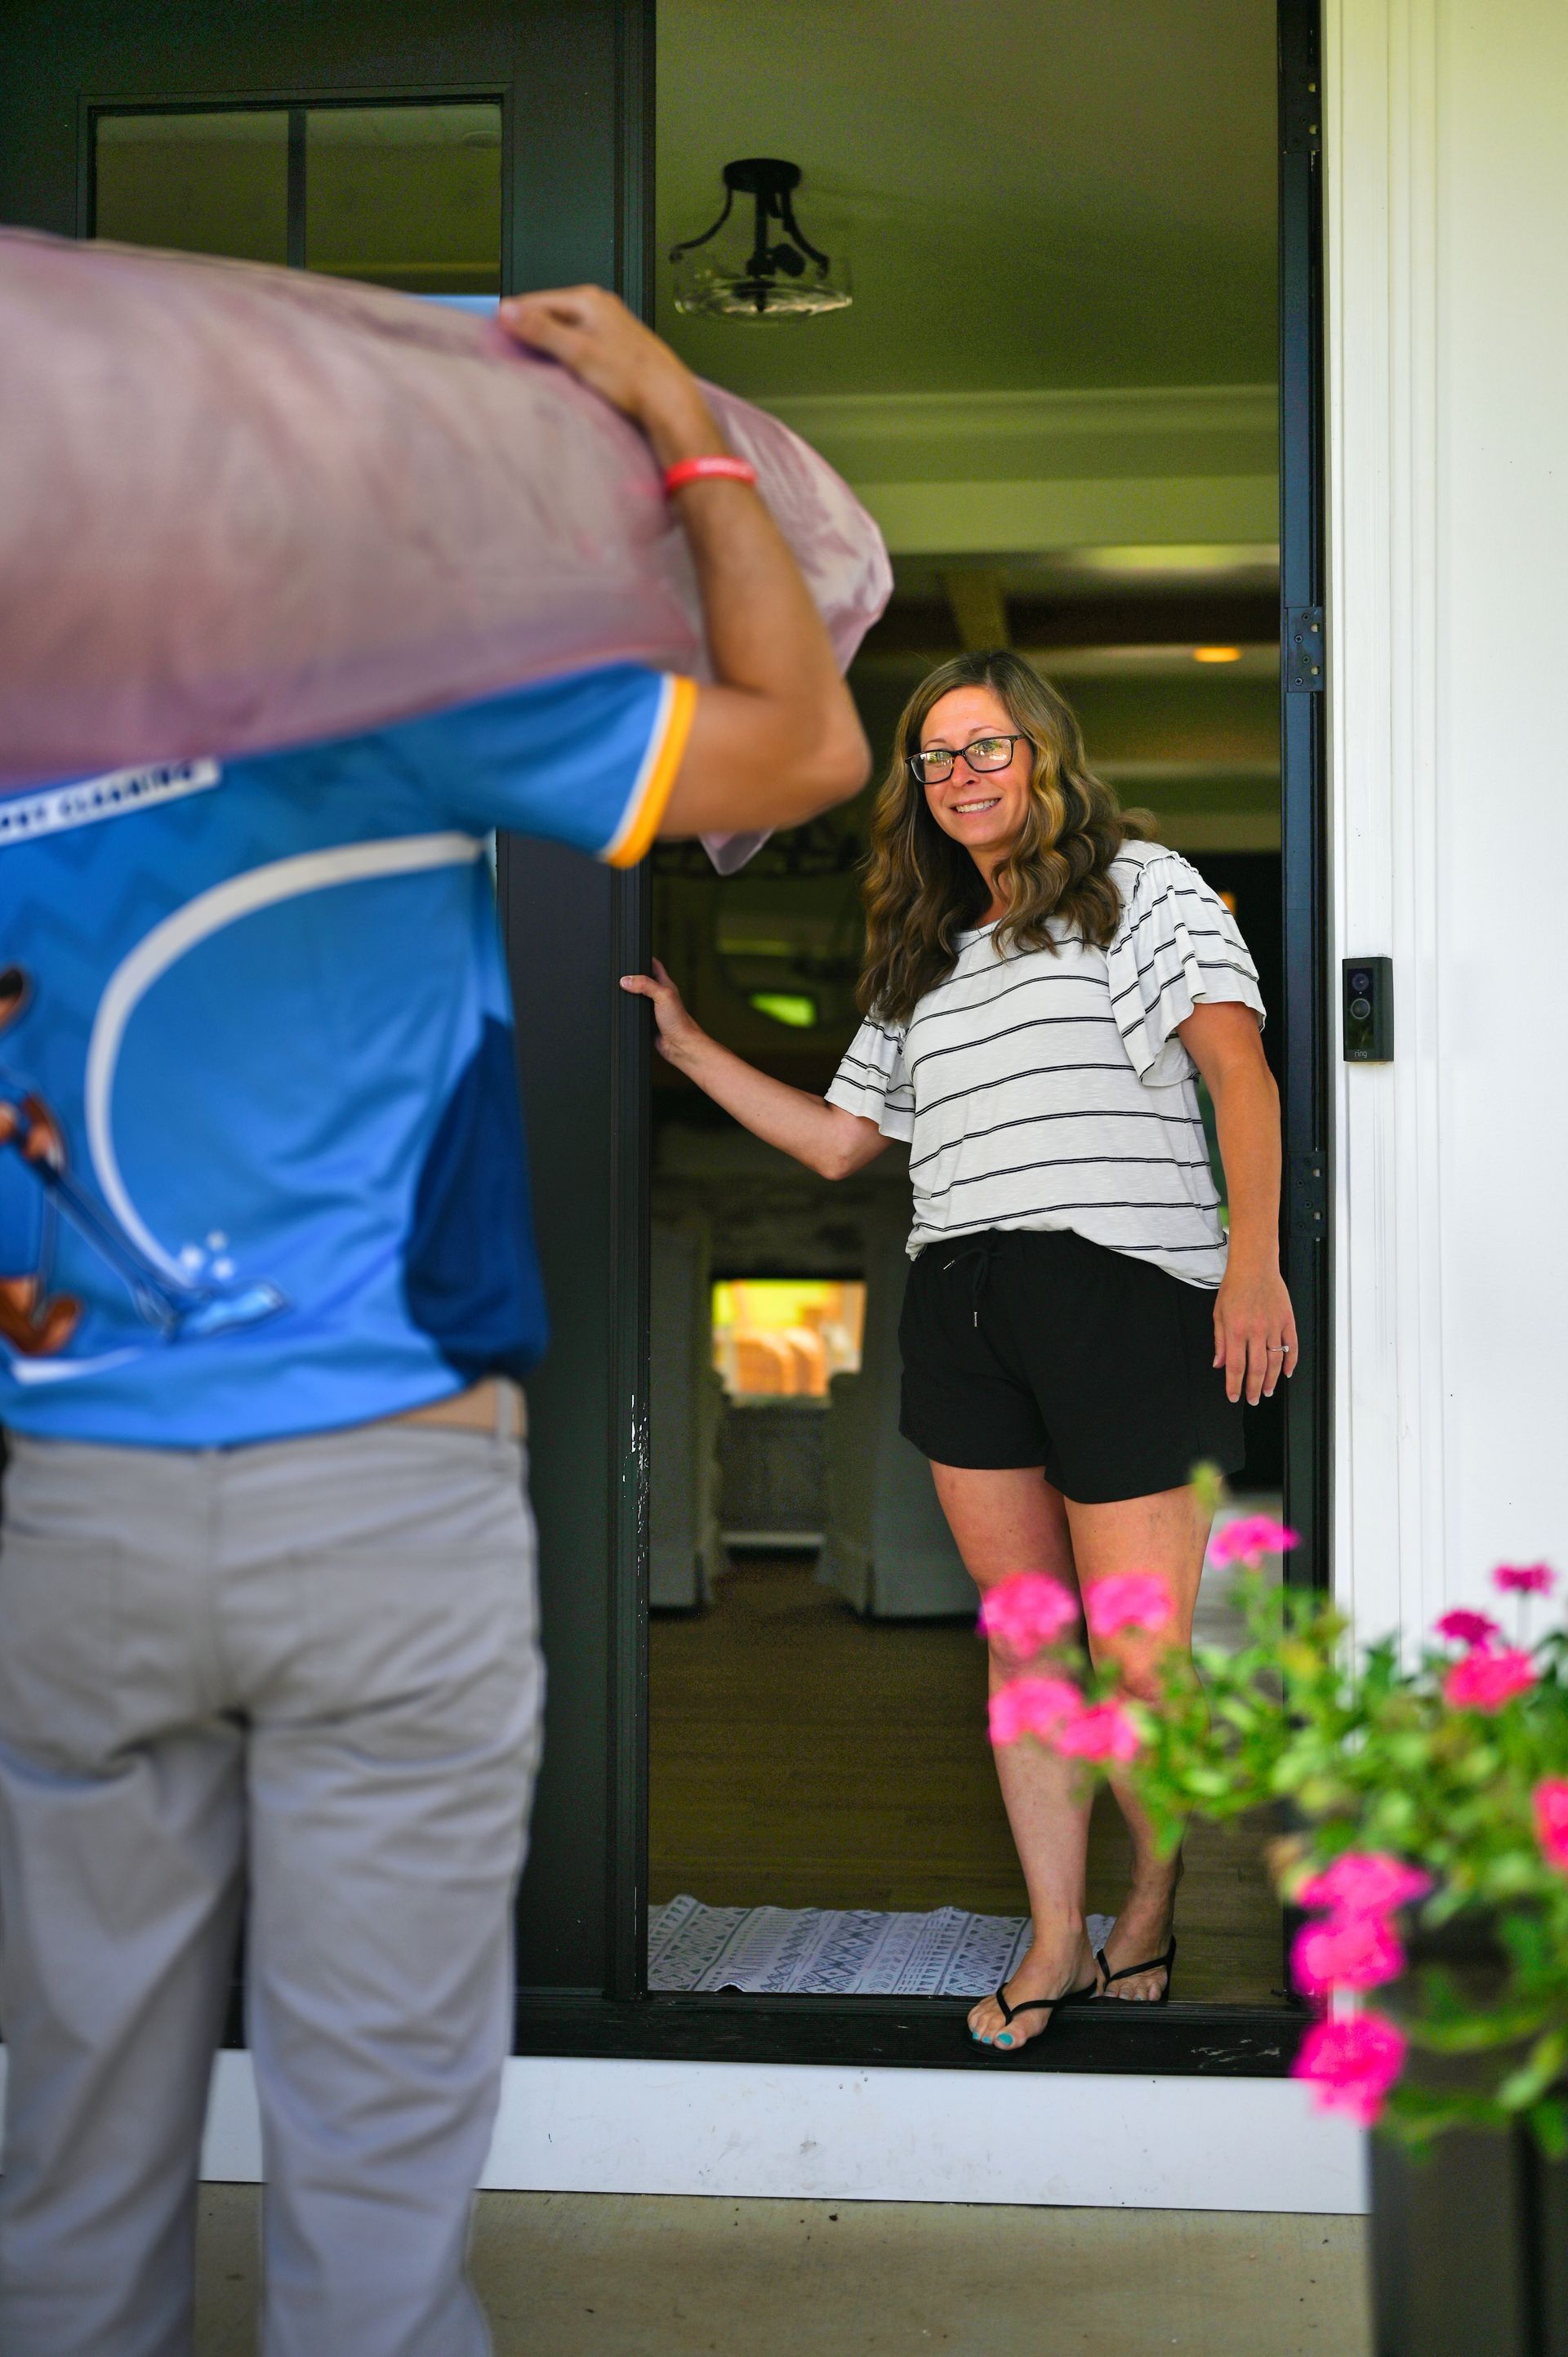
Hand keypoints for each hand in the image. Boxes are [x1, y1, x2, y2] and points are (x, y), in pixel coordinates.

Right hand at [497, 286, 720, 464]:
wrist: (669, 402)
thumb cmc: (631, 378)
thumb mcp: (577, 351)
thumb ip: (540, 329)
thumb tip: (507, 311)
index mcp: (590, 300)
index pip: (537, 300)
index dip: (514, 317)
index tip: (494, 333)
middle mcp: (601, 308)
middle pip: (552, 314)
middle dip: (531, 331)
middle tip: (510, 351)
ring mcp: (610, 327)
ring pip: (566, 331)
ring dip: (549, 345)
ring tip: (533, 363)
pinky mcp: (616, 348)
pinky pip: (581, 345)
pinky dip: (567, 355)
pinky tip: (564, 371)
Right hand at [619, 958, 704, 1065]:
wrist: (680, 1046)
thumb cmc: (679, 1021)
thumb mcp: (663, 995)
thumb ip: (645, 985)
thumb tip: (625, 980)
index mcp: (665, 985)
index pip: (654, 965)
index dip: (644, 958)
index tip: (633, 954)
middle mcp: (659, 996)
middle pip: (643, 981)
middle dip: (632, 977)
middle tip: (619, 972)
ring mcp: (652, 1009)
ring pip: (637, 998)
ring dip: (629, 995)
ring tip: (617, 989)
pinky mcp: (646, 1022)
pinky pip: (634, 1014)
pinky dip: (628, 1012)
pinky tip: (621, 1010)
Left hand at [1213, 1262, 1297, 1404]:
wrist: (1255, 1266)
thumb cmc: (1235, 1286)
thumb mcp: (1218, 1314)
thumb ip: (1220, 1341)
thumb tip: (1219, 1364)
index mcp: (1236, 1330)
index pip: (1236, 1367)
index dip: (1235, 1385)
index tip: (1234, 1396)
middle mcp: (1256, 1331)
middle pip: (1258, 1369)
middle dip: (1255, 1388)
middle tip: (1254, 1399)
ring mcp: (1274, 1326)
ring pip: (1275, 1362)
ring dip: (1272, 1381)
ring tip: (1268, 1391)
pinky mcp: (1287, 1321)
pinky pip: (1291, 1347)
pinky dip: (1291, 1362)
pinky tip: (1286, 1372)